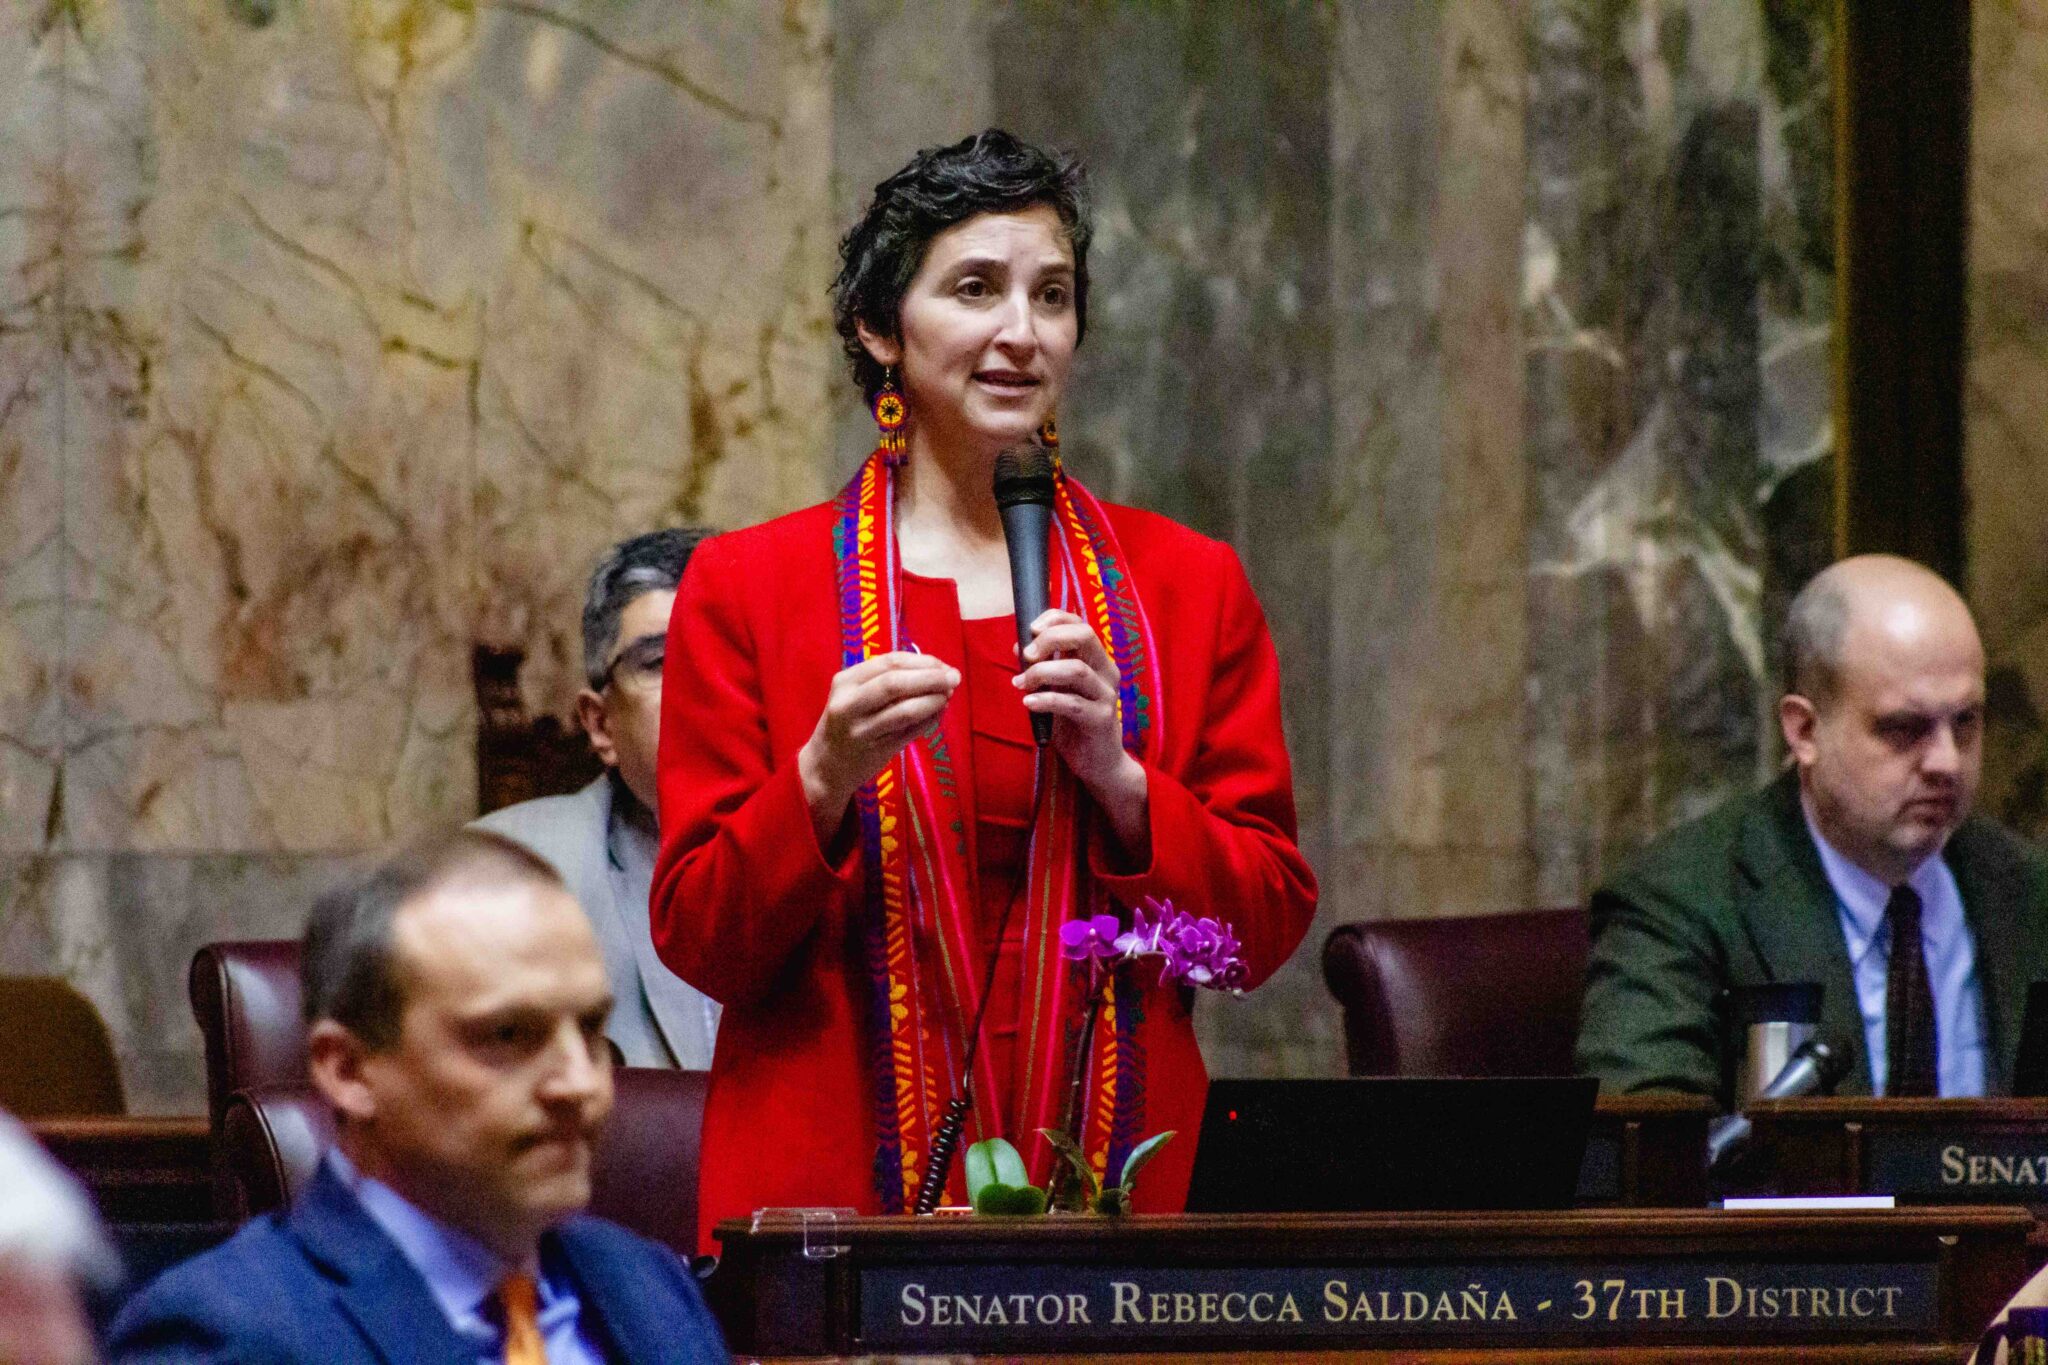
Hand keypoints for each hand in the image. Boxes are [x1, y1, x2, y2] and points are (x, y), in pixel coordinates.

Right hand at [799, 652, 958, 839]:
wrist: (825, 766)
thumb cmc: (846, 722)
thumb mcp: (854, 694)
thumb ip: (887, 680)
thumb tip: (937, 670)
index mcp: (845, 681)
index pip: (889, 662)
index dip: (922, 661)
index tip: (943, 664)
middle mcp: (849, 704)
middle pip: (895, 683)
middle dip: (930, 678)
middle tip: (954, 678)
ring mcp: (862, 730)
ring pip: (904, 711)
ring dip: (933, 701)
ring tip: (948, 696)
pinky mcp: (876, 751)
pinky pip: (909, 732)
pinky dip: (929, 721)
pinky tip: (938, 714)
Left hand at [1016, 611, 1148, 854]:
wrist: (1099, 764)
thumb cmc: (1075, 724)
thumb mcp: (1057, 691)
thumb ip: (1043, 668)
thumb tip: (1018, 646)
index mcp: (1097, 660)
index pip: (1080, 624)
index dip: (1055, 618)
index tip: (1031, 628)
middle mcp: (1106, 672)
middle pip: (1085, 636)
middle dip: (1051, 638)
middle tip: (1026, 655)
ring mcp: (1106, 696)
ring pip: (1076, 669)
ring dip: (1042, 673)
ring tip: (1021, 684)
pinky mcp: (1101, 721)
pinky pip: (1072, 704)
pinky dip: (1046, 700)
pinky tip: (1029, 703)